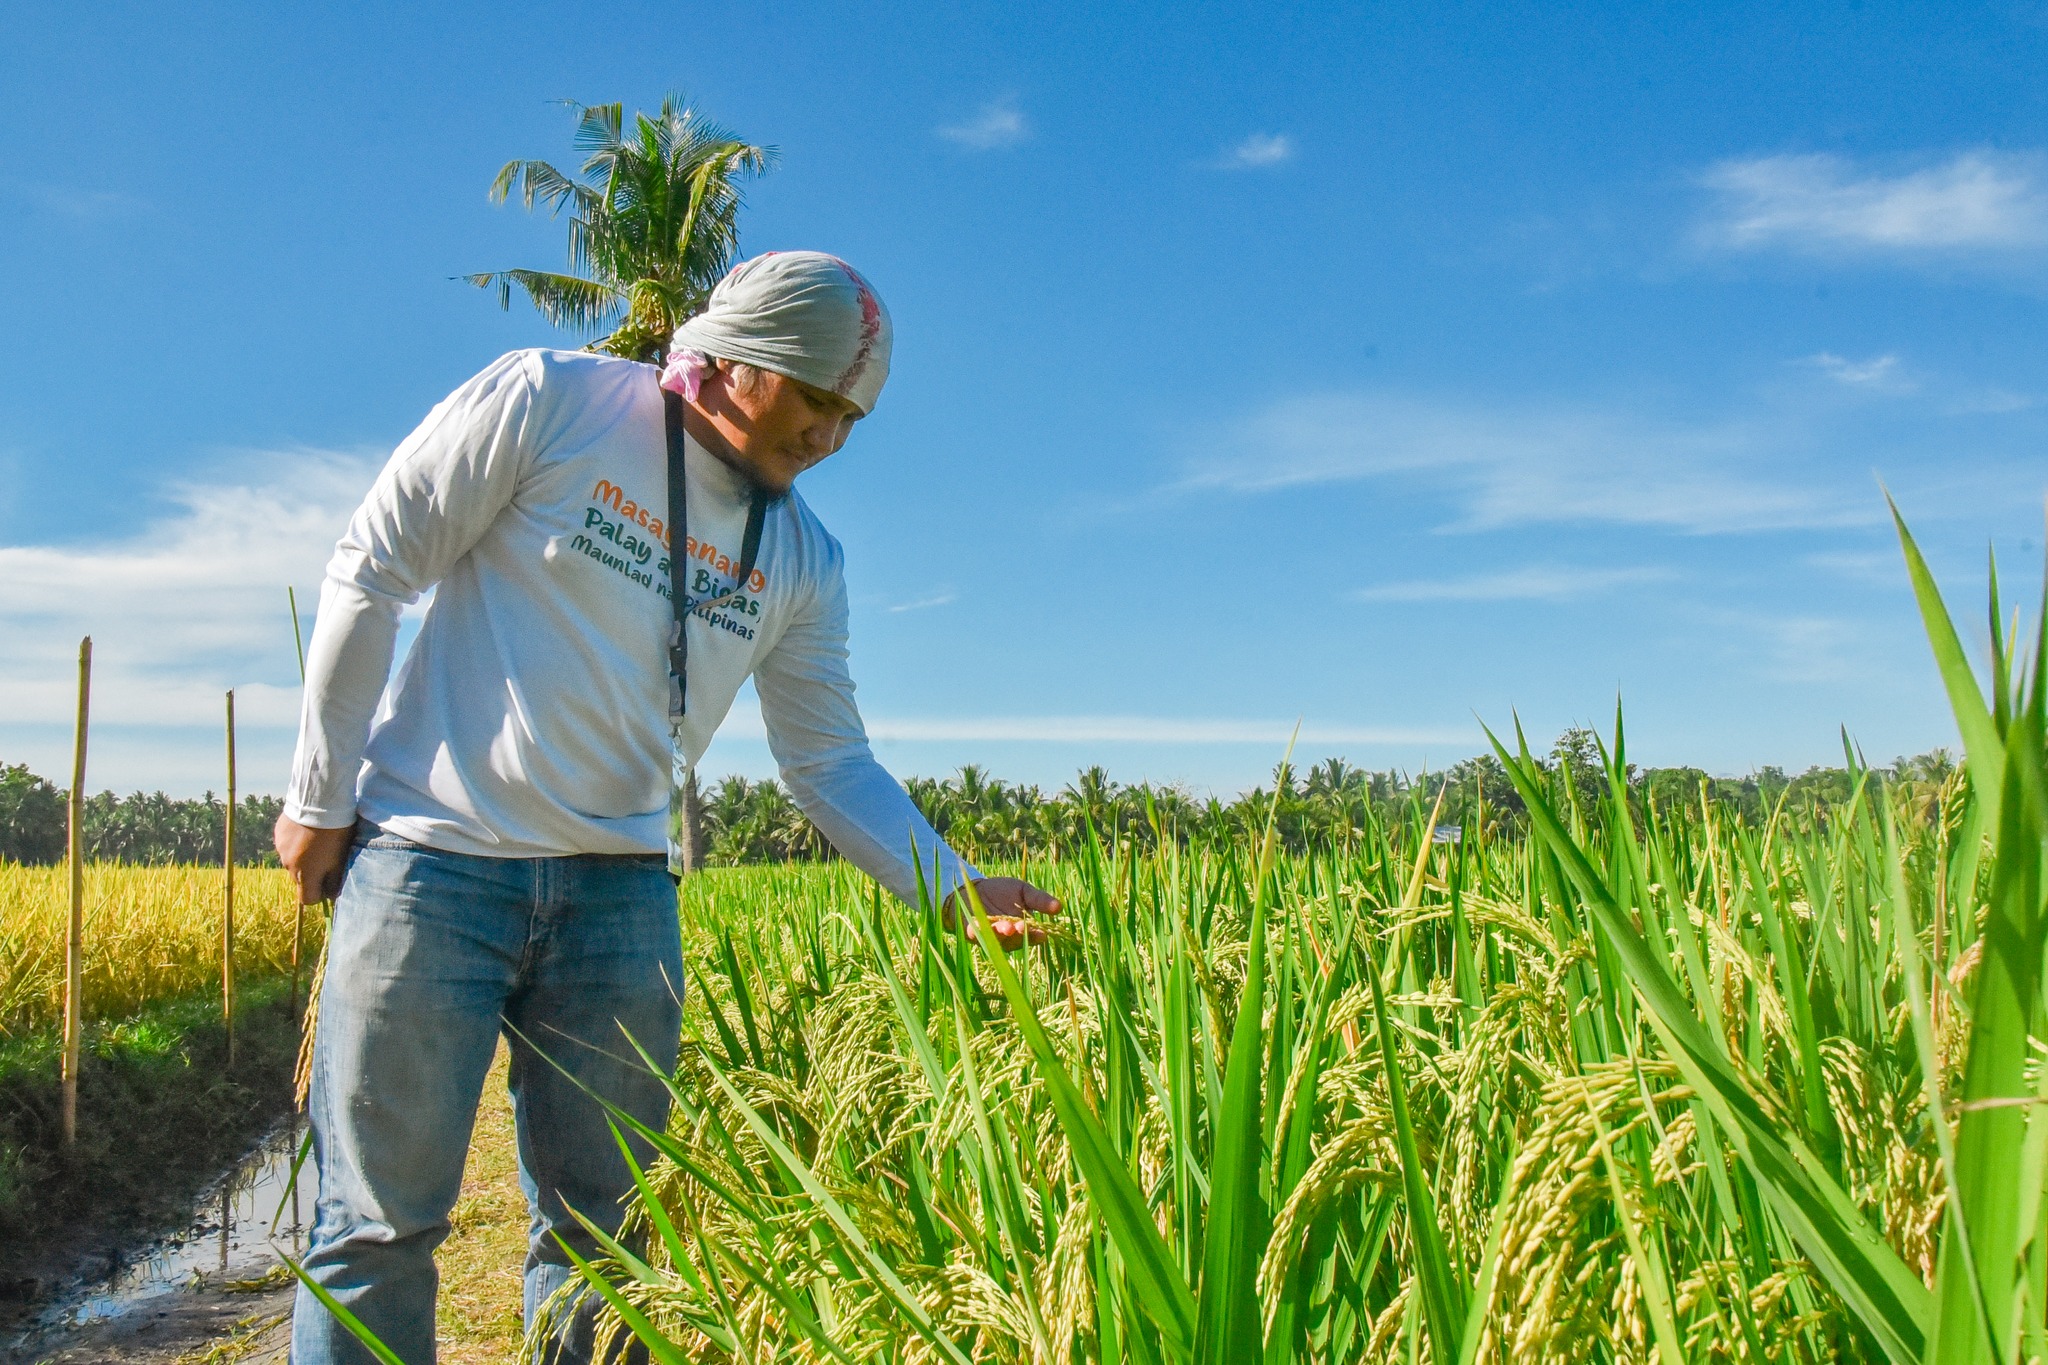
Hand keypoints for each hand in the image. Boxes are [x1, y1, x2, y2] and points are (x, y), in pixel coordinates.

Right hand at [274, 815, 354, 904]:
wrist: (319, 801)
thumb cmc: (336, 832)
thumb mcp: (340, 858)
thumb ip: (335, 879)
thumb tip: (331, 895)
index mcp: (305, 875)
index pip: (307, 899)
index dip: (319, 894)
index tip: (329, 883)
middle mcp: (289, 865)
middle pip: (299, 880)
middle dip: (311, 875)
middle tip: (326, 859)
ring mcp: (281, 849)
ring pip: (292, 862)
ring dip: (303, 858)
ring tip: (317, 842)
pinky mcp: (278, 834)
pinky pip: (286, 846)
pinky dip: (296, 843)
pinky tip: (307, 831)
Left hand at [942, 876, 1062, 952]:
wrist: (973, 888)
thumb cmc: (1001, 891)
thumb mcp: (1022, 891)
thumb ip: (1039, 899)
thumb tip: (1059, 907)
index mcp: (1022, 928)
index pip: (1033, 936)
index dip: (1037, 936)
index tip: (1043, 933)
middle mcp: (1008, 937)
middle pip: (1016, 940)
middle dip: (1019, 934)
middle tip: (1021, 927)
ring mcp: (991, 937)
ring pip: (998, 940)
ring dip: (1002, 934)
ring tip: (1006, 927)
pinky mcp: (972, 933)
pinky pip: (976, 935)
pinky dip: (978, 932)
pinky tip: (979, 925)